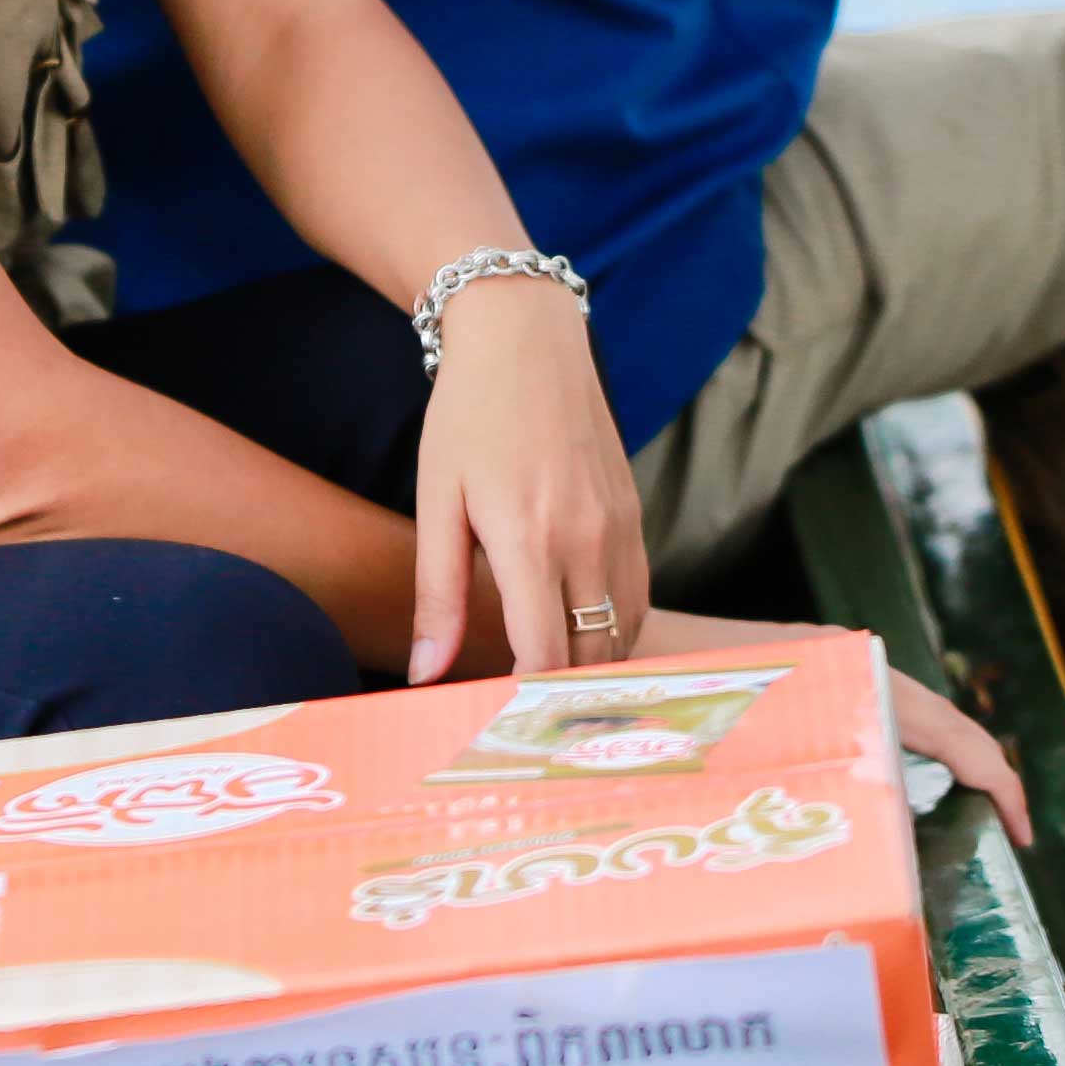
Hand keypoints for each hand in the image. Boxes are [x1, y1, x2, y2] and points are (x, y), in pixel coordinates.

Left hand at [404, 277, 648, 681]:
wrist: (527, 341)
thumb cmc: (468, 420)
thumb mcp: (438, 503)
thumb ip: (437, 596)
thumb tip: (425, 676)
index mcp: (530, 542)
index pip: (544, 656)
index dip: (527, 701)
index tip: (502, 724)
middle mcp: (587, 541)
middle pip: (591, 657)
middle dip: (562, 696)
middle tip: (527, 720)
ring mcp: (620, 528)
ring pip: (625, 633)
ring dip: (594, 669)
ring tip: (556, 693)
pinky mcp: (635, 514)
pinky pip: (638, 596)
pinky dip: (616, 631)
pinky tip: (583, 640)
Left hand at [628, 607, 1028, 840]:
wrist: (596, 636)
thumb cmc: (649, 689)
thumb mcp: (732, 745)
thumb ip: (785, 785)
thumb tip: (849, 851)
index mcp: (842, 673)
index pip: (947, 728)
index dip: (996, 778)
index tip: (1021, 831)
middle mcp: (842, 662)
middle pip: (938, 722)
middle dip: (980, 776)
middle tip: (1001, 842)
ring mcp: (821, 666)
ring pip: (905, 718)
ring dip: (941, 766)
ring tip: (961, 830)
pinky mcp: (797, 677)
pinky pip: (868, 717)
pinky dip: (898, 756)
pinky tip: (886, 803)